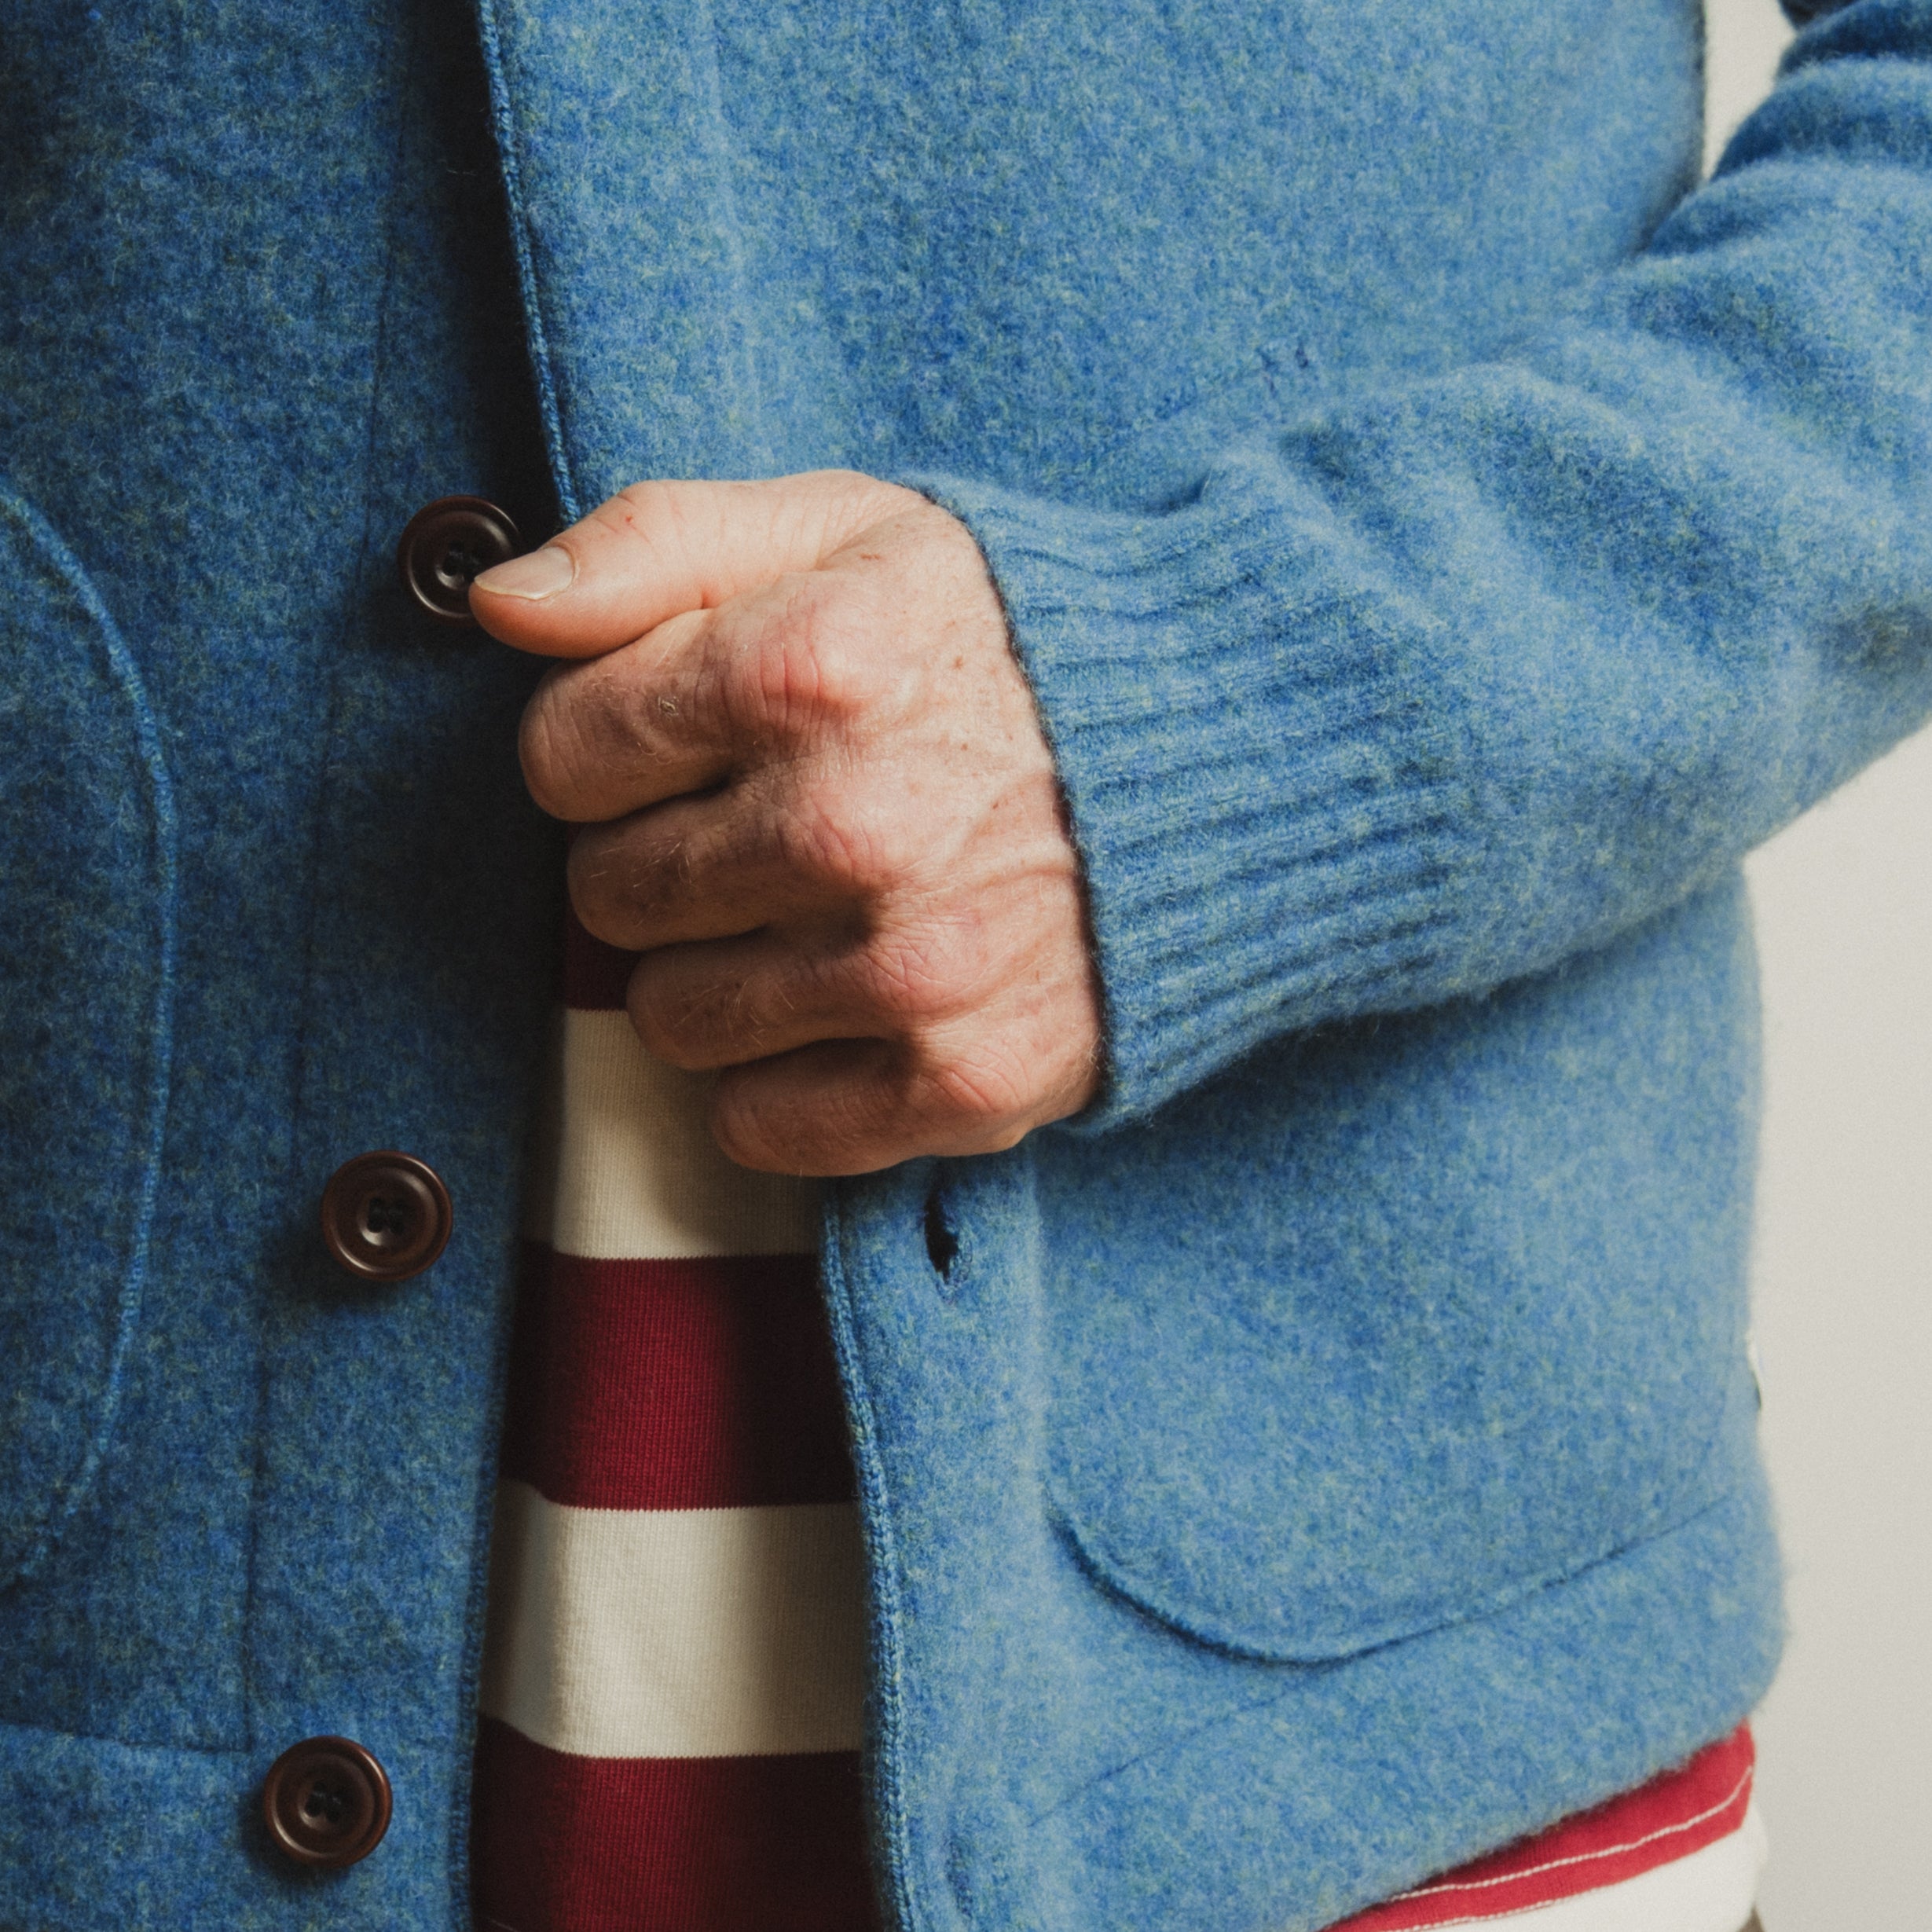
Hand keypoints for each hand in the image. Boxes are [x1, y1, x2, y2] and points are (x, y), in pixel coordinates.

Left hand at [470, 471, 1102, 1175]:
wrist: (1229, 760)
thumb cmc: (1012, 638)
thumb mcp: (845, 529)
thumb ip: (655, 542)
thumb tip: (501, 605)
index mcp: (807, 668)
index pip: (563, 754)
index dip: (608, 746)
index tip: (681, 742)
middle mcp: (852, 827)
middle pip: (606, 896)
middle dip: (661, 858)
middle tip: (762, 827)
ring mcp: (909, 968)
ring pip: (667, 1020)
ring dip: (716, 971)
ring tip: (814, 911)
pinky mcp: (960, 1080)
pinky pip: (757, 1125)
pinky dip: (780, 1078)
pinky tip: (847, 1001)